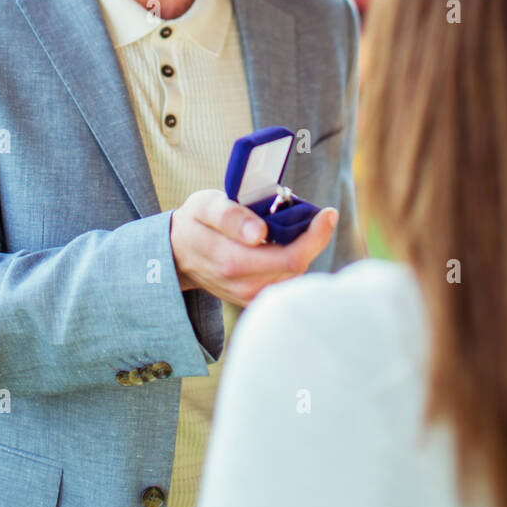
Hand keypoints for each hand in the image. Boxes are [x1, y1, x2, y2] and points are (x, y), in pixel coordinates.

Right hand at [169, 188, 338, 305]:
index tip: (328, 213)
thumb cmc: (196, 222)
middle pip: (298, 267)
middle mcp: (243, 285)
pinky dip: (294, 263)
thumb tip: (259, 233)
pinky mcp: (254, 300)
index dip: (315, 236)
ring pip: (295, 276)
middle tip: (317, 216)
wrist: (178, 253)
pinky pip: (286, 283)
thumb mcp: (205, 205)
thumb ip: (231, 216)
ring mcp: (250, 296)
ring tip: (294, 229)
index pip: (291, 257)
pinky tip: (286, 246)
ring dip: (303, 251)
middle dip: (312, 240)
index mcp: (231, 260)